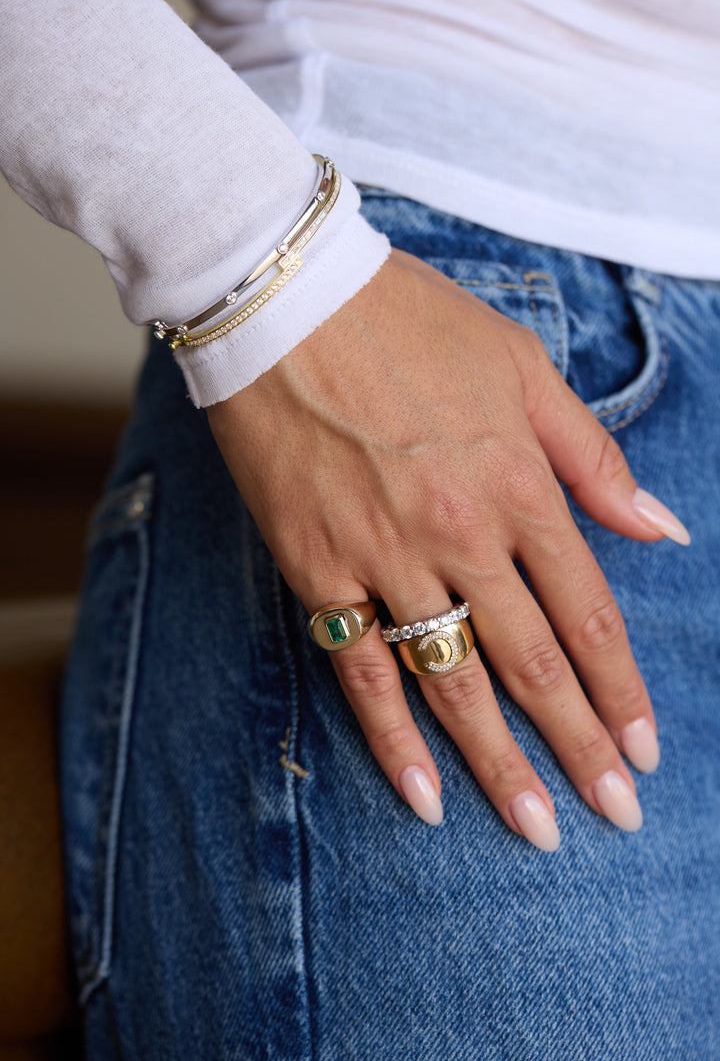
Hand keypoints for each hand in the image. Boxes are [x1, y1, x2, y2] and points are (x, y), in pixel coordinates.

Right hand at [207, 250, 684, 848]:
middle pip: (533, 662)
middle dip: (581, 745)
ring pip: (454, 682)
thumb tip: (660, 527)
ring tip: (536, 828)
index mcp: (518, 483)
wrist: (286, 303)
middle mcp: (460, 533)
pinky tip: (424, 797)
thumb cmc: (409, 322)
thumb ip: (592, 456)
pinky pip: (360, 671)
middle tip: (615, 814)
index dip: (621, 687)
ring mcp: (384, 558)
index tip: (645, 747)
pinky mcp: (317, 570)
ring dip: (500, 762)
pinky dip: (392, 739)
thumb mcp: (523, 368)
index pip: (587, 612)